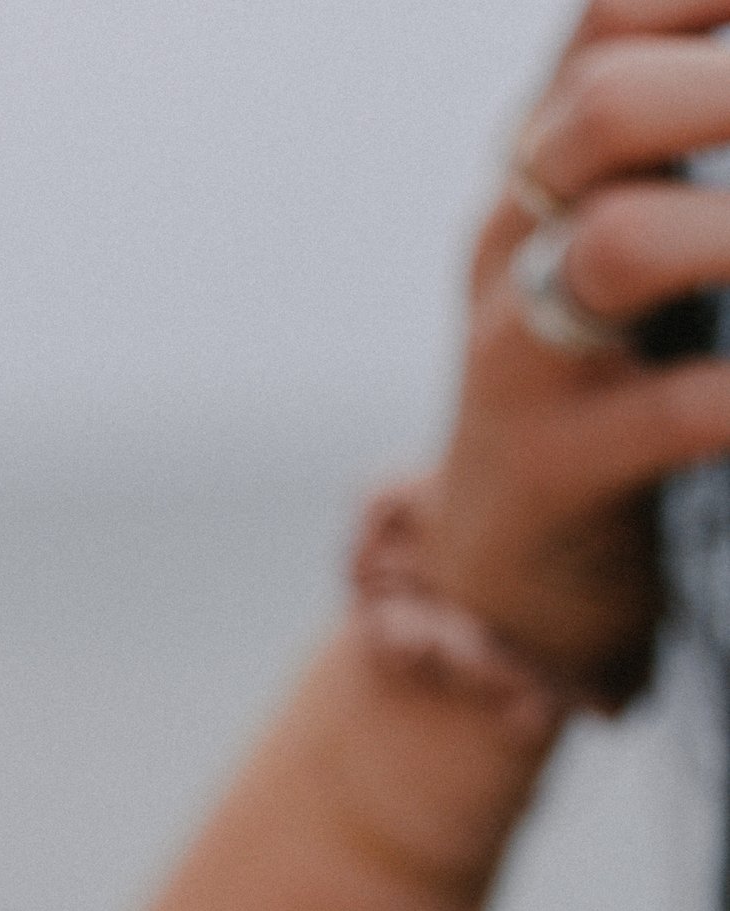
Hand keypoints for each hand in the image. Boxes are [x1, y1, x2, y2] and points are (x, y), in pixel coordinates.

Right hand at [421, 0, 729, 700]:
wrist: (497, 583)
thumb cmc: (602, 386)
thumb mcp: (620, 246)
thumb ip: (684, 151)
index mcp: (541, 166)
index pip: (608, 21)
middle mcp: (514, 240)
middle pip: (605, 108)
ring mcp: (520, 357)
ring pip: (617, 245)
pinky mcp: (551, 469)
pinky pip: (670, 413)